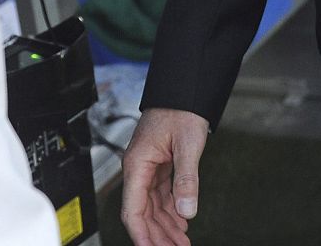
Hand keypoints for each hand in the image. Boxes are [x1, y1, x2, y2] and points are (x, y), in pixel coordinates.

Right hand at [122, 108, 210, 245]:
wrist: (184, 89)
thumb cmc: (181, 108)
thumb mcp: (187, 144)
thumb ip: (186, 179)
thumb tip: (186, 210)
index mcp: (137, 164)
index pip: (133, 209)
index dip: (141, 234)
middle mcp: (139, 167)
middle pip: (143, 212)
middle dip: (157, 235)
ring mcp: (148, 166)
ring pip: (152, 205)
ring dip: (165, 226)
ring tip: (180, 242)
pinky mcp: (159, 163)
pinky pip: (161, 194)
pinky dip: (171, 210)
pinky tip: (181, 221)